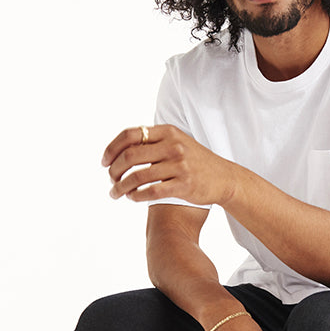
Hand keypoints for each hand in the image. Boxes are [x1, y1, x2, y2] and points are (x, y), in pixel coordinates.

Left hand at [102, 125, 235, 205]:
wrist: (225, 179)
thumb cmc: (196, 162)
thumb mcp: (178, 143)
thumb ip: (154, 142)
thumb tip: (121, 148)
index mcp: (168, 132)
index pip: (130, 134)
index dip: (112, 148)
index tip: (104, 162)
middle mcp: (173, 146)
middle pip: (130, 156)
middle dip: (114, 170)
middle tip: (110, 180)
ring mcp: (179, 165)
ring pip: (137, 176)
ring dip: (120, 186)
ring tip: (115, 193)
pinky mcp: (184, 185)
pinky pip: (151, 191)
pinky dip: (136, 196)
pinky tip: (132, 198)